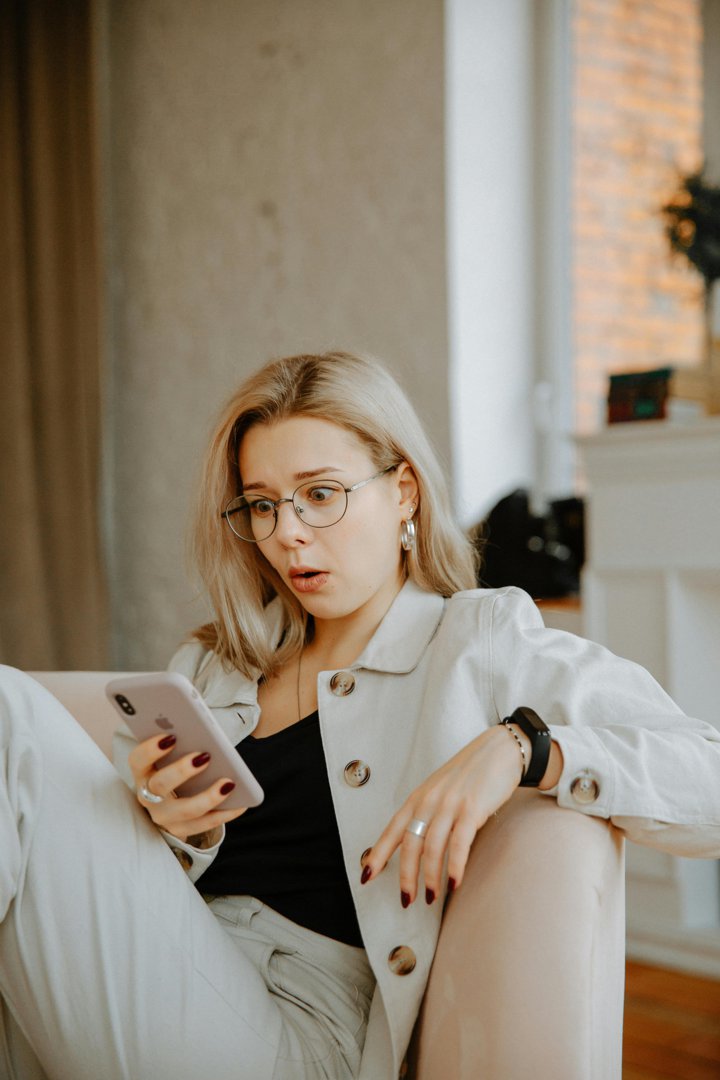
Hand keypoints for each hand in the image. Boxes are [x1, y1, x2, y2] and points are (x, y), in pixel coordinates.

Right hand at [128, 733, 247, 843]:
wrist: (171, 804)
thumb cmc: (176, 767)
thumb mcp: (173, 755)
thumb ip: (182, 742)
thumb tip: (204, 730)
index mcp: (143, 772)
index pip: (137, 760)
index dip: (150, 749)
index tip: (171, 736)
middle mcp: (148, 796)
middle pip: (160, 785)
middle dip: (182, 770)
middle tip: (204, 756)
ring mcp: (164, 816)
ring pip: (185, 810)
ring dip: (208, 797)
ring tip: (229, 783)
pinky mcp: (181, 830)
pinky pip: (205, 824)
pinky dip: (225, 813)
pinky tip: (241, 803)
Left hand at [361, 725, 526, 904]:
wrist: (499, 750)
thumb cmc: (469, 774)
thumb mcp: (440, 790)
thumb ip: (426, 813)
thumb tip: (415, 845)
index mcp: (418, 798)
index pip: (392, 830)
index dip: (377, 855)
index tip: (365, 877)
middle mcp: (430, 800)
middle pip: (410, 843)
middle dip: (406, 876)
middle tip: (406, 900)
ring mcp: (451, 804)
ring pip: (432, 846)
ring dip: (430, 876)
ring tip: (431, 897)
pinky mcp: (473, 808)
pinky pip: (459, 842)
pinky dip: (455, 865)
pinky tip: (454, 883)